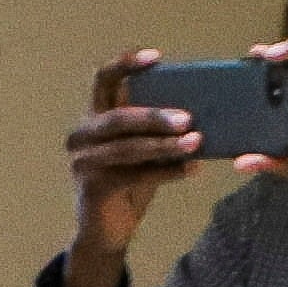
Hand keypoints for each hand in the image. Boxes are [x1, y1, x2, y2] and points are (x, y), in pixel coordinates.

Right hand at [61, 48, 196, 286]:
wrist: (107, 229)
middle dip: (154, 116)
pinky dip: (166, 172)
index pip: (103, 79)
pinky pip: (133, 175)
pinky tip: (191, 169)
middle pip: (118, 117)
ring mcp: (83, 162)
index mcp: (94, 116)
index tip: (156, 57)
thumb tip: (206, 107)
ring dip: (165, 145)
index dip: (126, 64)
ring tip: (197, 142)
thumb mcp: (143, 148)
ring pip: (128, 148)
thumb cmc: (130, 180)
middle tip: (188, 118)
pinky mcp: (92, 187)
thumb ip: (158, 128)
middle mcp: (81, 135)